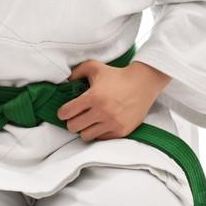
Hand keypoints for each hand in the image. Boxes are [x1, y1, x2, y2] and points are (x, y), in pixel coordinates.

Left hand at [57, 60, 171, 140]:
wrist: (143, 83)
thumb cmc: (117, 75)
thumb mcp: (95, 67)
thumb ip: (77, 72)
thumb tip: (65, 81)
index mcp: (93, 97)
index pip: (67, 113)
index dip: (63, 112)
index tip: (65, 111)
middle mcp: (102, 112)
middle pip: (73, 127)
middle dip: (72, 122)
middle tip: (77, 117)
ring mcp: (112, 123)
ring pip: (86, 136)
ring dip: (85, 129)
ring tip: (88, 121)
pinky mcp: (121, 131)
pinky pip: (101, 139)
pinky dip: (98, 132)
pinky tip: (100, 124)